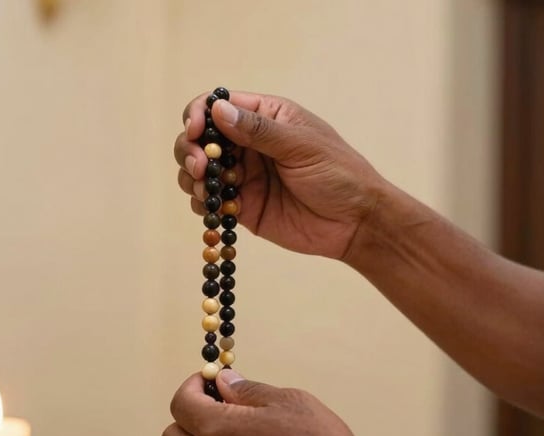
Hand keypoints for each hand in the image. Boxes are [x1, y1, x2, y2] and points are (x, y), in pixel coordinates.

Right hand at [174, 91, 390, 259]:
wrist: (355, 222)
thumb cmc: (338, 173)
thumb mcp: (301, 145)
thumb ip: (259, 130)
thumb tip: (218, 110)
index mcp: (265, 117)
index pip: (218, 104)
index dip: (198, 114)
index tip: (195, 131)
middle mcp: (248, 143)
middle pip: (200, 137)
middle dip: (189, 149)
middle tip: (200, 167)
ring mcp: (243, 175)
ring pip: (199, 170)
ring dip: (191, 176)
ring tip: (206, 188)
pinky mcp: (242, 207)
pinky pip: (210, 202)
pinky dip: (202, 203)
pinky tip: (213, 207)